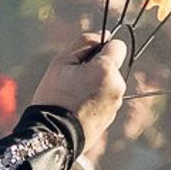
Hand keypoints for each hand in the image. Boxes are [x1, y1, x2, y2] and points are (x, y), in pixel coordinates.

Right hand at [32, 35, 127, 156]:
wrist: (52, 135)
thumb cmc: (54, 96)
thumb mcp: (62, 62)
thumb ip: (85, 42)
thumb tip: (104, 34)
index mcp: (107, 70)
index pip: (118, 45)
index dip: (102, 48)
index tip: (86, 58)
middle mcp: (117, 87)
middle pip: (112, 67)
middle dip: (97, 69)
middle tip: (73, 81)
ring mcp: (115, 105)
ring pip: (108, 85)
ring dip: (95, 86)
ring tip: (73, 98)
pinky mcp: (110, 119)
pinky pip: (104, 102)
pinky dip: (94, 102)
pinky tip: (76, 109)